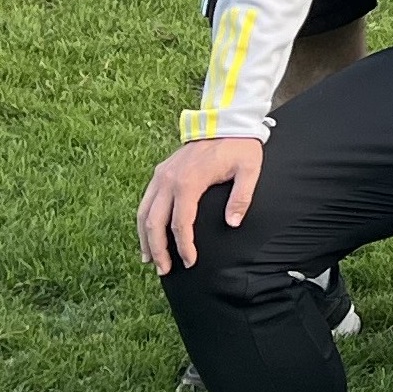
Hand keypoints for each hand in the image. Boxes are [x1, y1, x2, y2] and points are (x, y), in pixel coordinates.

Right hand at [140, 135, 265, 273]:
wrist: (225, 121)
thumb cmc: (240, 147)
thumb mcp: (249, 170)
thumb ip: (241, 197)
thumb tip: (232, 224)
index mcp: (189, 182)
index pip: (181, 223)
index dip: (184, 246)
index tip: (190, 262)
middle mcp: (168, 180)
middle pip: (155, 222)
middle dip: (158, 249)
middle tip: (165, 270)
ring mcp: (161, 176)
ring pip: (144, 213)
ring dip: (145, 238)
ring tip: (150, 260)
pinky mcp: (160, 173)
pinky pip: (146, 201)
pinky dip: (144, 221)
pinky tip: (147, 235)